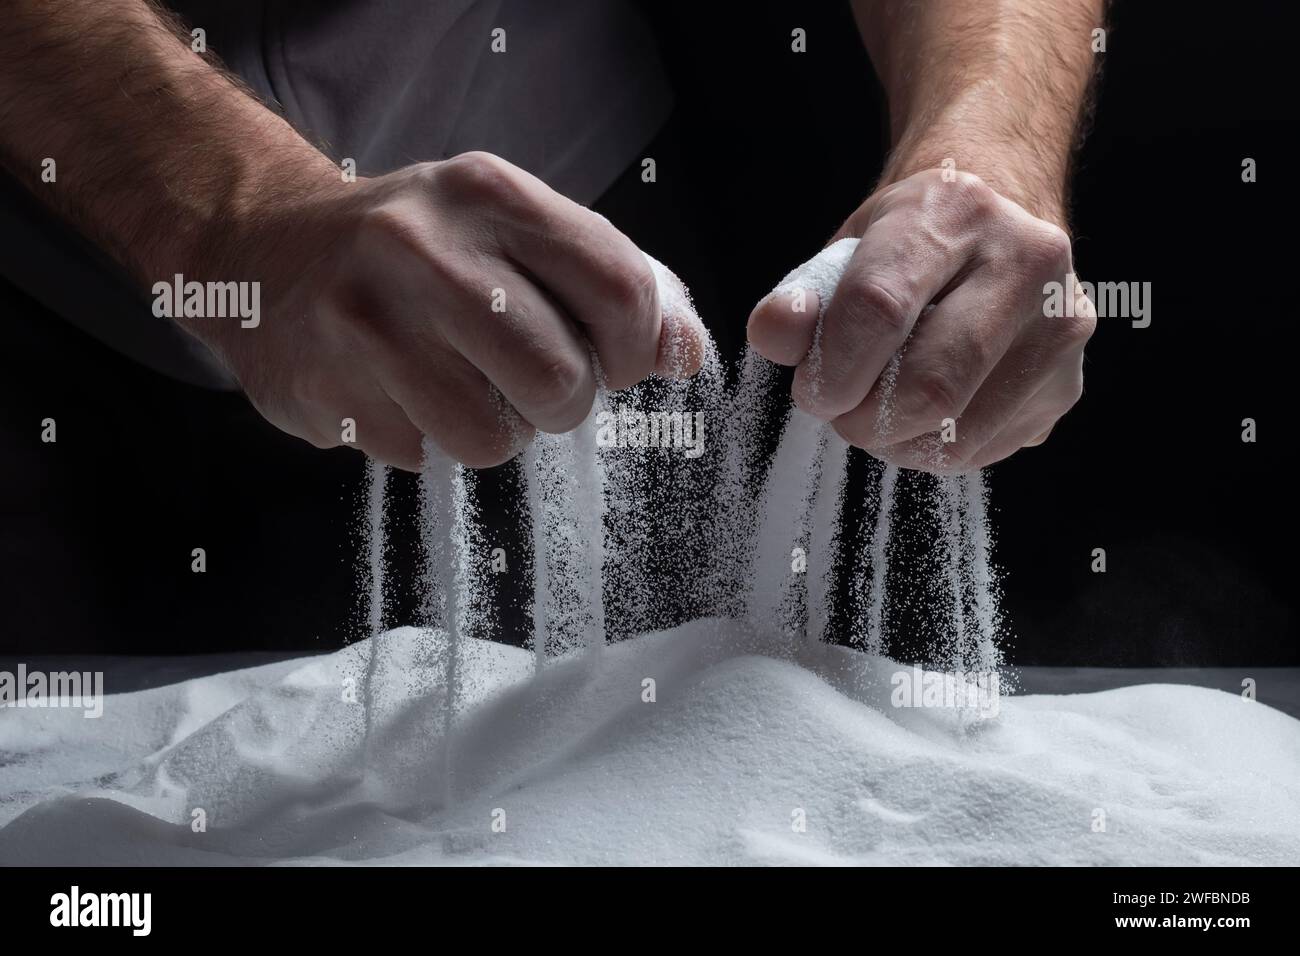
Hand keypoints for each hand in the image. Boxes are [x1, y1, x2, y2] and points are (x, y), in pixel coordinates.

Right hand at [186, 151, 704, 469]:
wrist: (266, 250)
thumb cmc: (420, 246)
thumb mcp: (512, 228)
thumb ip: (607, 280)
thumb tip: (686, 353)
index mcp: (489, 194)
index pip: (619, 287)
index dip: (637, 347)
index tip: (616, 360)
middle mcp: (424, 249)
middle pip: (558, 378)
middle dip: (565, 402)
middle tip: (538, 386)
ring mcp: (365, 323)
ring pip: (491, 438)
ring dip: (497, 431)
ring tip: (464, 387)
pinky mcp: (326, 392)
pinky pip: (423, 456)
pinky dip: (428, 438)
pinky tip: (398, 391)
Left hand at [747, 168, 1095, 471]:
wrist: (999, 225)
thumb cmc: (910, 245)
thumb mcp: (848, 250)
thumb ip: (803, 297)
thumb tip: (773, 335)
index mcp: (957, 211)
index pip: (880, 308)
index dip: (832, 368)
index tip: (812, 391)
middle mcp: (1029, 262)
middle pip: (929, 387)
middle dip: (864, 418)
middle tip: (842, 407)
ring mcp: (1061, 328)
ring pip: (957, 436)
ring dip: (896, 442)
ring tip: (881, 407)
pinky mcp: (1068, 385)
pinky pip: (982, 452)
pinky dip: (933, 448)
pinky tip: (928, 411)